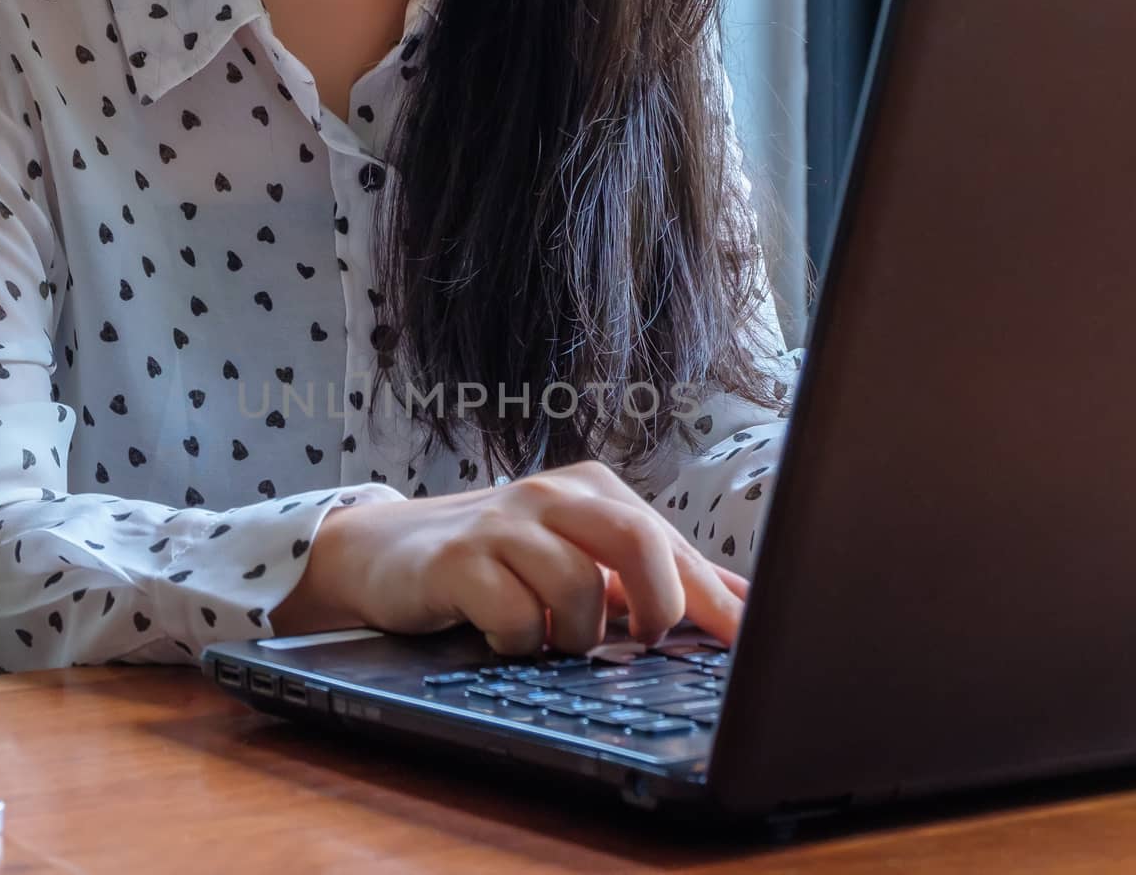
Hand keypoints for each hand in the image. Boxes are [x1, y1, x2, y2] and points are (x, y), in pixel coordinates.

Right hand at [272, 460, 749, 655]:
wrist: (390, 554)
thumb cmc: (499, 561)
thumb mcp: (580, 558)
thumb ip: (657, 575)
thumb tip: (745, 604)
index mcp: (594, 492)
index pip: (671, 543)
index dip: (714, 600)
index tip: (745, 643)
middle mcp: (553, 496)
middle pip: (637, 540)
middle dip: (656, 603)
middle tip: (643, 640)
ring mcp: (504, 524)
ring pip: (578, 588)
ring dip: (576, 636)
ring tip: (554, 639)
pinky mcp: (459, 560)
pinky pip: (516, 616)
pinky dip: (523, 642)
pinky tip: (506, 637)